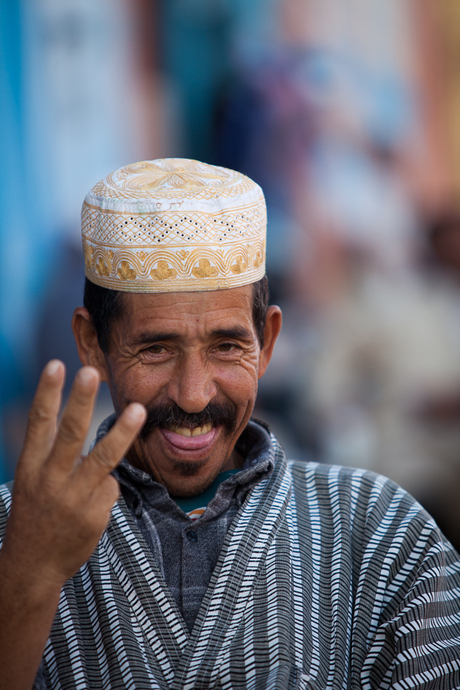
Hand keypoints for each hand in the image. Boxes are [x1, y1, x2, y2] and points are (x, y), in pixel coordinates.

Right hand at [0, 360, 145, 689]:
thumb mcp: (31, 481)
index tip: (57, 364)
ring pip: (103, 458)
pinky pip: (110, 486)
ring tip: (139, 409)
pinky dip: (105, 488)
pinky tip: (90, 505)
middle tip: (92, 372)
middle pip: (69, 433)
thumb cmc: (36, 514)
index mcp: (30, 467)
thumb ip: (50, 453)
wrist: (33, 566)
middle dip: (80, 401)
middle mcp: (50, 479)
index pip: (38, 423)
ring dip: (122, 432)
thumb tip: (84, 422)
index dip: (47, 392)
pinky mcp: (95, 513)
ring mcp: (74, 497)